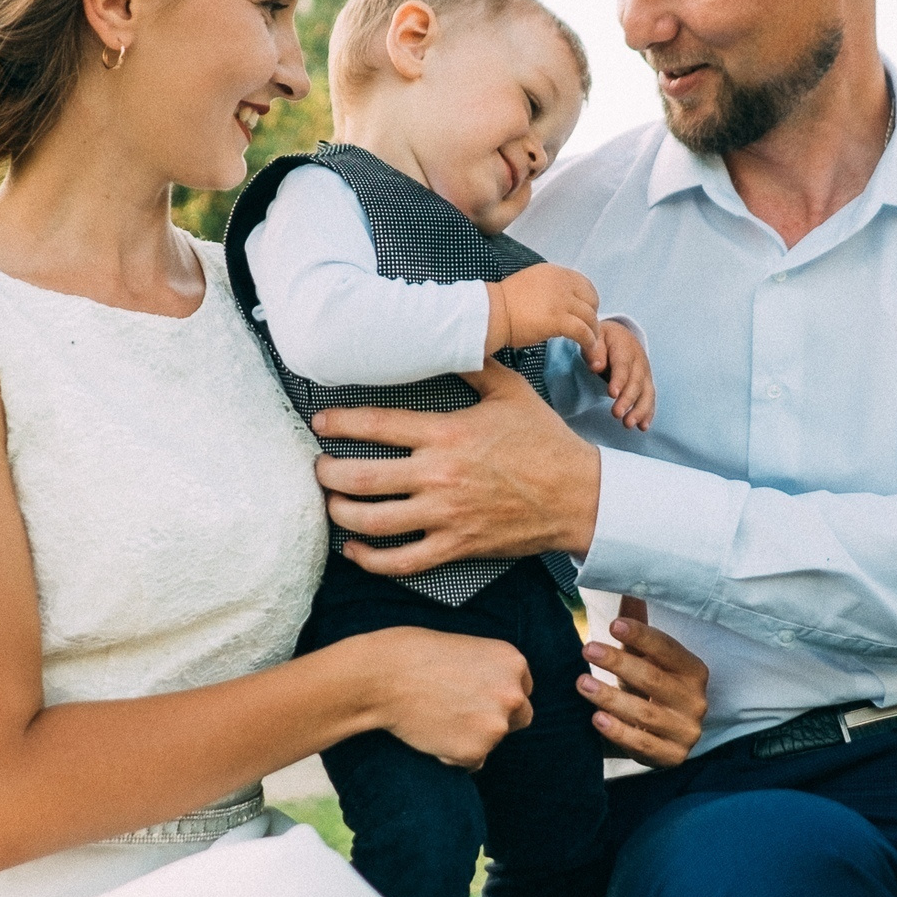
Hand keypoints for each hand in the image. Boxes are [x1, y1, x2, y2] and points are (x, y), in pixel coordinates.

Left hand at [314, 361, 600, 573]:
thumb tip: (454, 336)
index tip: (320, 422)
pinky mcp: (455, 546)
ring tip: (330, 503)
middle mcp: (439, 474)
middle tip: (318, 467)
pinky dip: (369, 558)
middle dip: (328, 472)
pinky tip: (354, 549)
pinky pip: (401, 560)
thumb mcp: (511, 392)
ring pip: (372, 520)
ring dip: (340, 512)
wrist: (578, 495)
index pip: (377, 424)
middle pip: (361, 476)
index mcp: (447, 432)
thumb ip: (475, 365)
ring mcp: (445, 514)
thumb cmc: (545, 441)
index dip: (340, 422)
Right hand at [352, 626, 533, 768]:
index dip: (499, 695)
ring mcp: (497, 725)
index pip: (523, 689)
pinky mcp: (476, 751)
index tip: (478, 697)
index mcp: (513, 662)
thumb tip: (497, 697)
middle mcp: (514, 694)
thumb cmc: (415, 655)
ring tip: (438, 718)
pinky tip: (433, 733)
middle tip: (462, 714)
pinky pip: (473, 762)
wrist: (384, 676)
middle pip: (520, 717)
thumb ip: (490, 672)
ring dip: (473, 738)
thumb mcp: (467, 649)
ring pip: (494, 741)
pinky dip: (455, 755)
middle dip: (497, 719)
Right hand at [488, 263, 600, 355]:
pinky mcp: (559, 320)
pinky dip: (589, 342)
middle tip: (587, 331)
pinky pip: (583, 332)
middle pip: (591, 299)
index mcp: (553, 272)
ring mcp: (561, 301)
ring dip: (593, 333)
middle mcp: (561, 282)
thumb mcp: (529, 285)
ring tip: (590, 346)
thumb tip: (557, 303)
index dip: (588, 300)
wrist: (490, 314)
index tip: (585, 314)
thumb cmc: (501, 305)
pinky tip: (587, 350)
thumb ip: (546, 289)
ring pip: (590, 317)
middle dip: (592, 316)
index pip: (583, 284)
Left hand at [580, 597, 706, 766]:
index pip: (668, 650)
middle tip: (588, 649)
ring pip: (646, 712)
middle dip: (619, 663)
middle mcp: (696, 701)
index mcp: (694, 671)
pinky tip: (596, 718)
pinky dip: (619, 731)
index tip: (614, 624)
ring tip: (582, 683)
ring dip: (612, 697)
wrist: (661, 737)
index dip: (642, 636)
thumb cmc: (650, 690)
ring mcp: (686, 731)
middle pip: (655, 679)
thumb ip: (638, 629)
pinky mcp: (672, 756)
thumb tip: (629, 588)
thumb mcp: (647, 660)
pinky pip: (643, 744)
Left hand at [598, 322, 654, 430]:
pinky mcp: (646, 384)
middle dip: (628, 400)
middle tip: (617, 415)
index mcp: (624, 347)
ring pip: (647, 392)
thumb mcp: (595, 336)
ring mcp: (645, 373)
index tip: (612, 394)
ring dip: (640, 410)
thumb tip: (596, 366)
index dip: (619, 380)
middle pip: (636, 382)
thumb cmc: (602, 338)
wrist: (621, 335)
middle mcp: (639, 361)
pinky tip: (643, 427)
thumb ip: (594, 350)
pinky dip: (648, 413)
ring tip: (629, 424)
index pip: (622, 365)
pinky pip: (650, 399)